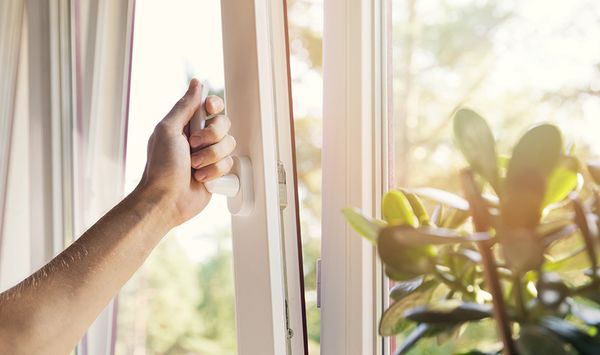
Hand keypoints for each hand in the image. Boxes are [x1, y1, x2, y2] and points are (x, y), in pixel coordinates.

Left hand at [138, 79, 235, 225]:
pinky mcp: (217, 172)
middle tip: (193, 146)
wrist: (167, 199)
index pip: (211, 106)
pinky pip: (229, 164)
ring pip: (229, 145)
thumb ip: (184, 106)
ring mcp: (209, 155)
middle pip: (224, 124)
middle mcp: (200, 138)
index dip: (214, 106)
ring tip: (194, 167)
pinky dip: (214, 172)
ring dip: (211, 157)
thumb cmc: (161, 166)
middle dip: (211, 137)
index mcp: (186, 124)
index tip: (209, 111)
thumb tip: (196, 84)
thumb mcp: (168, 130)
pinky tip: (201, 178)